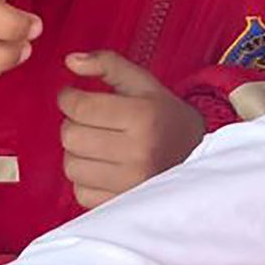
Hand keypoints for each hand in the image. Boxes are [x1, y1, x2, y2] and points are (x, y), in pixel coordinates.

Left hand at [57, 50, 204, 207]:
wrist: (197, 155)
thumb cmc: (163, 116)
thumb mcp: (142, 83)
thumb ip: (107, 64)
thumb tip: (70, 60)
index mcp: (143, 116)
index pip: (80, 107)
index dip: (67, 98)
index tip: (72, 96)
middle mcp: (138, 152)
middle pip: (70, 136)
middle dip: (72, 124)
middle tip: (87, 121)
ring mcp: (130, 183)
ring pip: (70, 165)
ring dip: (76, 152)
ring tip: (95, 144)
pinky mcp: (122, 204)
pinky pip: (79, 192)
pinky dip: (84, 179)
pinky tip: (101, 167)